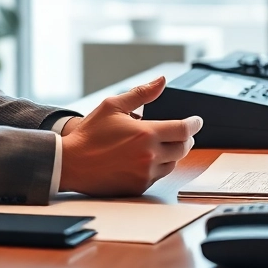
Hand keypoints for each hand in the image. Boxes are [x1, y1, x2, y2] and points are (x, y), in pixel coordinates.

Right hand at [59, 77, 201, 196]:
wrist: (70, 163)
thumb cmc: (90, 135)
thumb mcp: (113, 106)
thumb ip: (141, 93)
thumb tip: (161, 81)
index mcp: (146, 134)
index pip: (183, 130)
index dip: (194, 124)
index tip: (196, 121)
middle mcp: (149, 155)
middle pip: (183, 148)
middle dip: (185, 139)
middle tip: (180, 133)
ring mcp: (145, 173)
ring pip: (172, 163)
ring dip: (172, 153)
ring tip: (160, 145)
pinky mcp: (138, 186)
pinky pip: (158, 176)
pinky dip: (158, 167)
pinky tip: (147, 158)